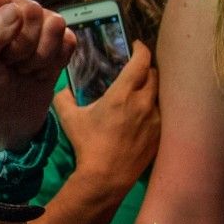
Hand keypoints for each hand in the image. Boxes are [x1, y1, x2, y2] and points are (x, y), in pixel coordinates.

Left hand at [0, 0, 74, 153]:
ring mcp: (34, 24)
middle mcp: (5, 10)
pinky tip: (38, 72)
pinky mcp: (57, 40)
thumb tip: (15, 9)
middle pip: (30, 10)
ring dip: (38, 57)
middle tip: (8, 64)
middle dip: (21, 47)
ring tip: (21, 69)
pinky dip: (55, 63)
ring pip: (54, 23)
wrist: (6, 125)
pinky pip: (69, 39)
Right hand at [52, 42, 158, 194]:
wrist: (107, 177)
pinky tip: (141, 116)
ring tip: (139, 93)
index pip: (141, 61)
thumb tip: (64, 89)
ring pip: (159, 94)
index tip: (137, 45)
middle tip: (135, 69)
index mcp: (122, 94)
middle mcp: (144, 103)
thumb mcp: (69, 119)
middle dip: (146, 68)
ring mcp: (155, 119)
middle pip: (154, 74)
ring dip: (150, 89)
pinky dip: (152, 108)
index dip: (141, 49)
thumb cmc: (87, 145)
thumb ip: (64, 98)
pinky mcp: (160, 134)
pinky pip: (160, 113)